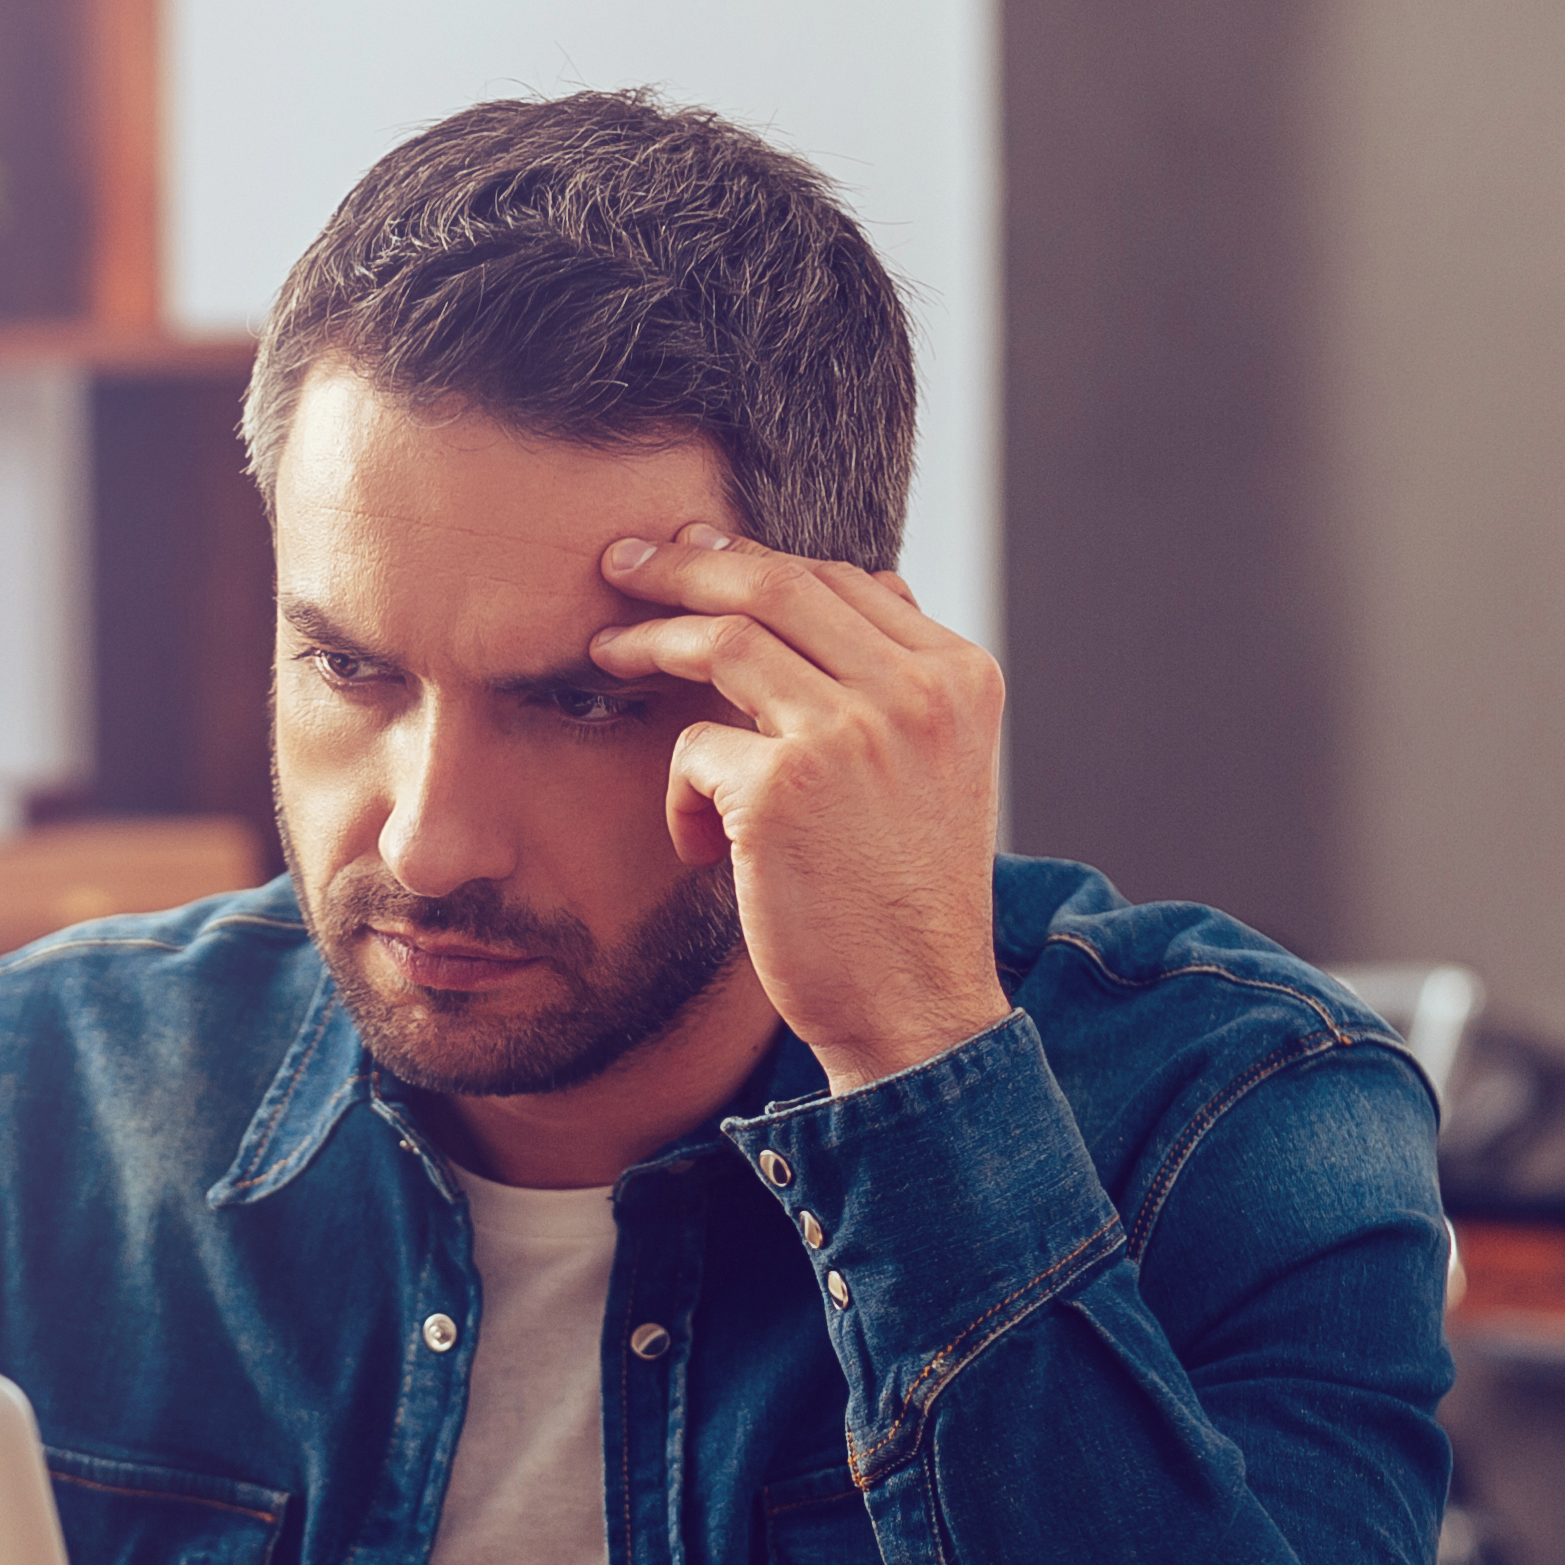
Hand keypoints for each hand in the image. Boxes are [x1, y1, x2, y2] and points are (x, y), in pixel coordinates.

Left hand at [590, 524, 1009, 1093]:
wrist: (916, 1010)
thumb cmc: (905, 902)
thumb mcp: (934, 771)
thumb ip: (896, 687)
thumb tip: (855, 584)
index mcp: (961, 676)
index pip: (846, 580)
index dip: (757, 560)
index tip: (695, 554)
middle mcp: (916, 690)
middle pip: (780, 583)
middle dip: (686, 564)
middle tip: (621, 562)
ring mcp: (851, 732)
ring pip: (725, 640)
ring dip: (649, 639)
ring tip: (603, 652)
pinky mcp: (784, 787)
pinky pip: (693, 747)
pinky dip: (681, 795)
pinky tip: (702, 848)